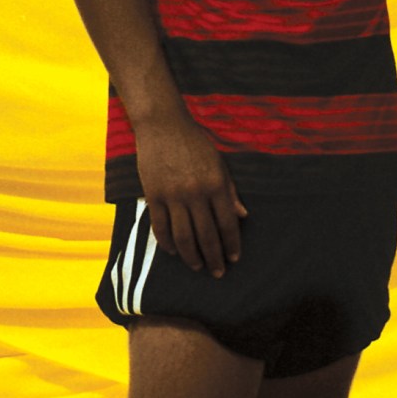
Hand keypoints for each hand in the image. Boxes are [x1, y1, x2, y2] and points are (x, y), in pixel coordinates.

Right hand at [135, 113, 246, 275]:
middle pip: (206, 235)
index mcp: (216, 184)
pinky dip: (167, 243)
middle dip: (214, 257)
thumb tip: (243, 215)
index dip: (232, 244)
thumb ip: (230, 191)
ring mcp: (173, 196)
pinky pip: (160, 226)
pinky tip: (174, 252)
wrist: (162, 124)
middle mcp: (196, 193)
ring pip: (183, 236)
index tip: (234, 258)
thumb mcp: (219, 163)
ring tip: (198, 267)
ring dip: (192, 257)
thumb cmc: (195, 142)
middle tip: (218, 272)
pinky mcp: (153, 195)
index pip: (227, 223)